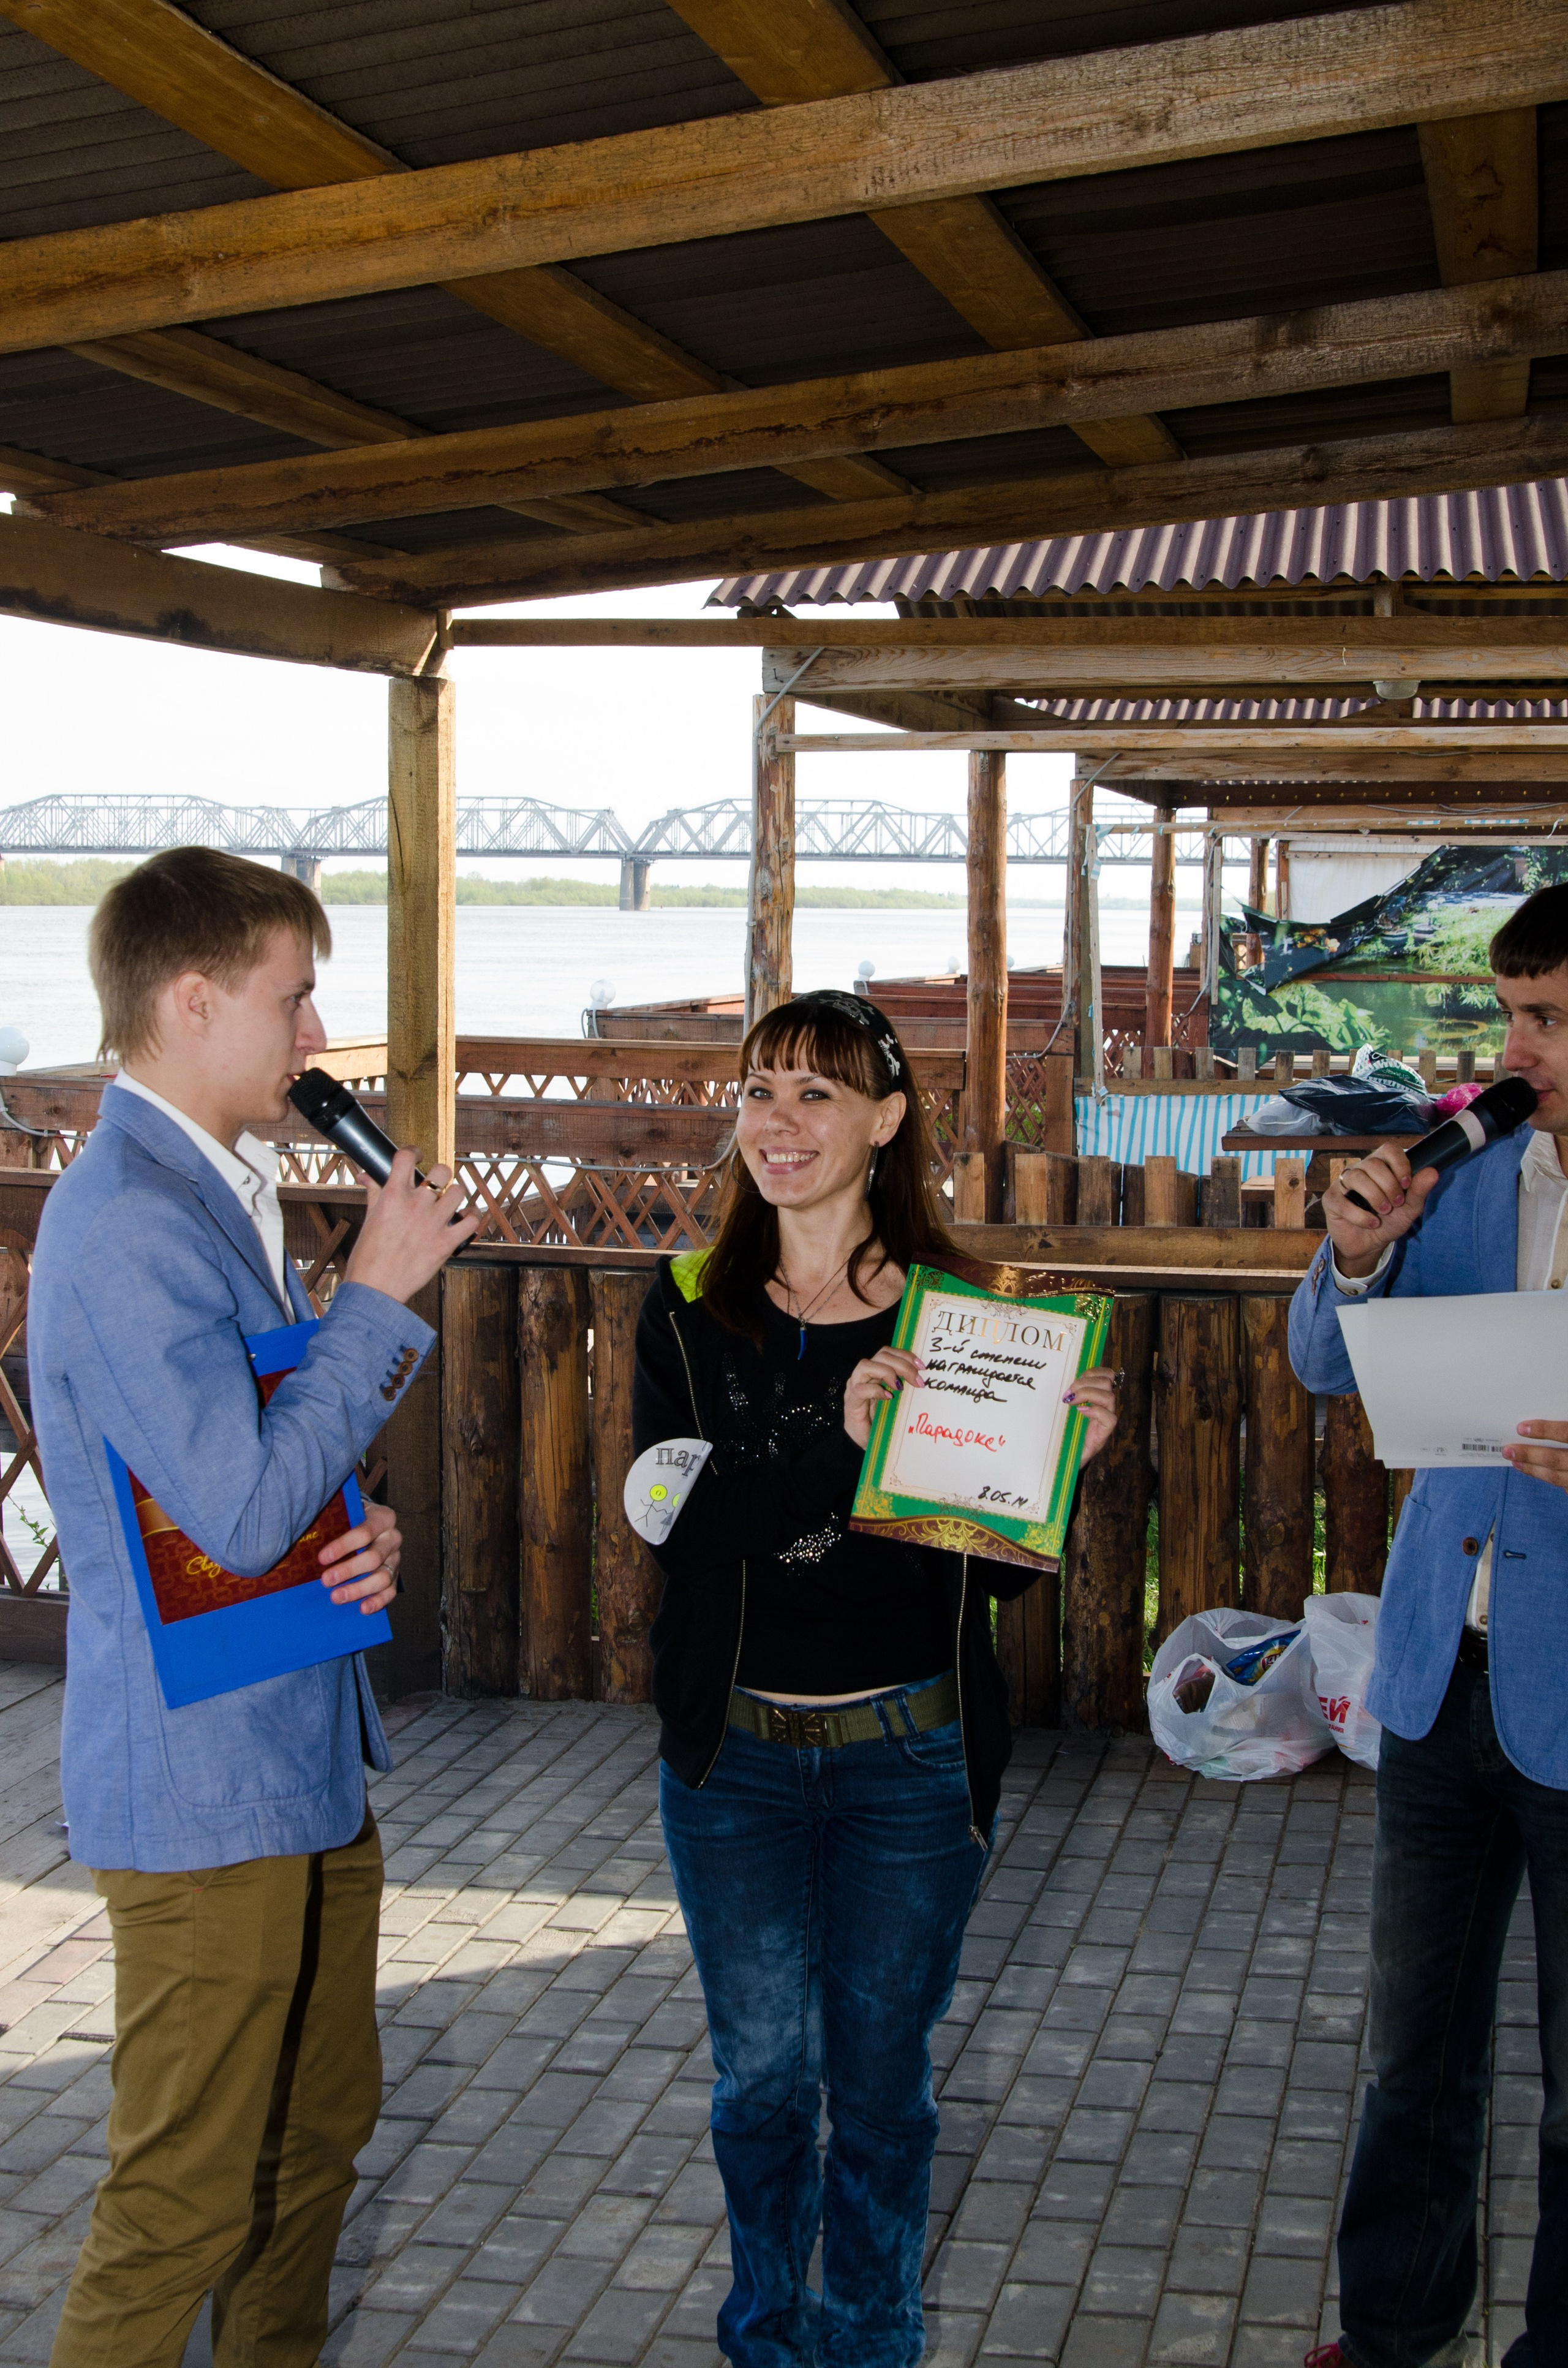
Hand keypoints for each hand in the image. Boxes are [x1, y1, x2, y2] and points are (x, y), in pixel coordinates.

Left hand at [320, 1497, 401, 1614]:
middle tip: (326, 1580)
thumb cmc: (351, 1520)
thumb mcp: (346, 1514)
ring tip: (336, 1597)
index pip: (365, 1532)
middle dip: (348, 1571)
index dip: (343, 1546)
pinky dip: (377, 1601)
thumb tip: (307, 1540)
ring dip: (358, 1589)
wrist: (368, 1523)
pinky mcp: (394, 1576)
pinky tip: (362, 1608)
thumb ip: (334, 1523)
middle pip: (373, 1558)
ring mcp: (395, 1559)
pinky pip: (390, 1591)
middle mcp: (392, 1538)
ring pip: (382, 1578)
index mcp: (382, 1518)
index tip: (322, 1558)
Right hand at [343, 1148, 479, 1302]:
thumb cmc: (367, 1256)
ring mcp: (433, 1223)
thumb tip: (366, 1176)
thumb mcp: (368, 1218)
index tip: (417, 1156)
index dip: (413, 1151)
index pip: (406, 1157)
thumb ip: (374, 1193)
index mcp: (393, 1196)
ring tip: (449, 1203)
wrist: (374, 1288)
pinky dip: (472, 1218)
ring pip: (459, 1192)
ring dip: (455, 1195)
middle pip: (441, 1171)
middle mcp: (416, 1205)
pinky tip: (465, 1219)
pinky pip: (471, 1222)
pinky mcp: (446, 1243)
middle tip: (436, 1185)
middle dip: (440, 1174)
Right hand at [844, 1347, 923, 1448]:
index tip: (922, 1367)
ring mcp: (855, 1387)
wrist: (865, 1441)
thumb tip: (923, 1380)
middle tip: (917, 1381)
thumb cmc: (882, 1419)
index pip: (888, 1352)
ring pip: (866, 1366)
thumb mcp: (897, 1400)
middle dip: (902, 1364)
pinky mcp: (851, 1401)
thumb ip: (904, 1387)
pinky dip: (876, 1391)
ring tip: (900, 1387)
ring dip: (887, 1372)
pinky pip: (860, 1389)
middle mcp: (864, 1375)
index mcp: (875, 1372)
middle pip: (881, 1356)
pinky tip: (888, 1397)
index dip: (905, 1355)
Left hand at [1064, 1365, 1119, 1463]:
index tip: (1073, 1380)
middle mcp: (1105, 1404)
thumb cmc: (1066, 1429)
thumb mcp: (1066, 1407)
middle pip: (1107, 1381)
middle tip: (1068, 1394)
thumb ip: (1070, 1393)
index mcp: (1098, 1394)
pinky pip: (1109, 1418)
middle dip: (1085, 1382)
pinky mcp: (1105, 1432)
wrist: (1068, 1455)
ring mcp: (1107, 1418)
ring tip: (1072, 1402)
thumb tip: (1060, 1377)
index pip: (1106, 1374)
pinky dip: (1094, 1411)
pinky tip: (1081, 1412)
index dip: (1092, 1372)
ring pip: (1109, 1396)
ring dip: (1087, 1394)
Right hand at [1322, 1140, 1439, 1276]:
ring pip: (1356, 1177)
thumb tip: (1433, 1172)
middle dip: (1389, 1185)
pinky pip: (1343, 1202)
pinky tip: (1371, 1223)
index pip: (1388, 1149)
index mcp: (1381, 1167)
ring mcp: (1343, 1184)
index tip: (1407, 1183)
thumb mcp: (1409, 1208)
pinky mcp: (1331, 1200)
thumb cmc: (1389, 1221)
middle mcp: (1360, 1170)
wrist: (1370, 1244)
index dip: (1399, 1163)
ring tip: (1384, 1212)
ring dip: (1375, 1196)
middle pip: (1373, 1163)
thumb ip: (1419, 1190)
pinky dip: (1361, 1215)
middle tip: (1397, 1203)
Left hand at [1503, 1421, 1567, 1493]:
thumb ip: (1562, 1427)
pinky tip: (1531, 1469)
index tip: (1521, 1428)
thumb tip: (1541, 1413)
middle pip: (1555, 1459)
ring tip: (1514, 1461)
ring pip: (1555, 1477)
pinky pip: (1562, 1485)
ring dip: (1532, 1469)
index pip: (1565, 1433)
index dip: (1544, 1430)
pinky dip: (1544, 1476)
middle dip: (1529, 1455)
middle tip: (1507, 1450)